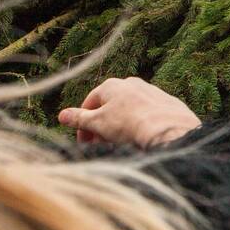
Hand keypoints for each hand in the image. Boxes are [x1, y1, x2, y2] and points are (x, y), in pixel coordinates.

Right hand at [58, 77, 200, 147]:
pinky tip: (140, 140)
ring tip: (120, 145)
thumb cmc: (128, 123)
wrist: (168, 127)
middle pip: (110, 108)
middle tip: (101, 146)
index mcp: (112, 85)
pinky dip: (139, 126)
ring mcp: (150, 91)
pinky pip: (147, 115)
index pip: (90, 104)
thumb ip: (79, 118)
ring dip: (119, 128)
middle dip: (101, 128)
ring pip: (128, 111)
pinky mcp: (166, 102)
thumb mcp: (97, 123)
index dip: (83, 125)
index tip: (84, 142)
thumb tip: (62, 115)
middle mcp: (132, 84)